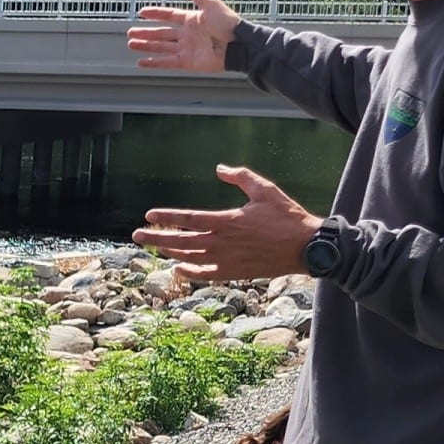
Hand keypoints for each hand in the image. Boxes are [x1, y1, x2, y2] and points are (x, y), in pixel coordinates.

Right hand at [128, 0, 238, 72]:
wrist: (237, 45)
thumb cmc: (227, 23)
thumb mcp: (210, 3)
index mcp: (192, 19)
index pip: (169, 15)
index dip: (155, 13)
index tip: (141, 12)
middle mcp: (187, 34)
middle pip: (161, 33)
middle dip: (145, 32)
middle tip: (130, 33)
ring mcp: (186, 49)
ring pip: (161, 47)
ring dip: (145, 46)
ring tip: (131, 44)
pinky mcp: (187, 62)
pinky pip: (167, 62)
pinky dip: (154, 63)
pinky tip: (141, 62)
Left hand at [135, 165, 321, 281]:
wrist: (306, 248)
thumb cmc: (287, 217)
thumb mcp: (265, 189)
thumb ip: (240, 177)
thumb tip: (220, 169)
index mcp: (227, 220)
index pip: (188, 219)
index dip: (167, 217)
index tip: (149, 215)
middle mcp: (222, 242)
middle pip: (182, 241)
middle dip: (156, 237)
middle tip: (136, 236)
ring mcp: (227, 259)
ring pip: (190, 258)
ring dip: (170, 252)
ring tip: (155, 247)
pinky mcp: (235, 272)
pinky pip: (206, 274)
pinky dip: (190, 273)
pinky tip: (179, 268)